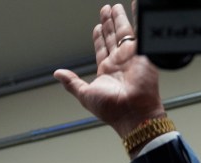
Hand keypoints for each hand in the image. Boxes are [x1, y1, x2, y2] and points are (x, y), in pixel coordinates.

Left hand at [53, 3, 165, 137]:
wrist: (133, 113)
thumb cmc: (111, 109)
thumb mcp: (85, 95)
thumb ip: (72, 83)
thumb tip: (57, 74)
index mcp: (106, 72)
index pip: (101, 49)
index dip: (99, 37)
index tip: (97, 26)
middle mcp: (119, 64)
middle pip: (112, 38)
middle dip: (108, 23)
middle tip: (105, 9)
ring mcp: (131, 58)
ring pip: (124, 33)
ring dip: (119, 19)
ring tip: (114, 7)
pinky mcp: (142, 54)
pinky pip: (139, 33)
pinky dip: (138, 20)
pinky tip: (135, 9)